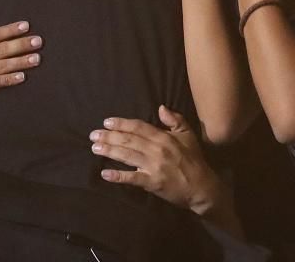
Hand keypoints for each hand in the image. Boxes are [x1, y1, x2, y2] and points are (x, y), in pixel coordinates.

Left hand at [90, 106, 223, 215]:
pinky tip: (105, 174)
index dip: (122, 124)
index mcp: (164, 137)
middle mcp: (157, 149)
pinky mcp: (152, 182)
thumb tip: (161, 108)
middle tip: (93, 135)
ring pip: (127, 156)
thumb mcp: (188, 135)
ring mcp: (153, 166)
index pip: (139, 127)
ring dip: (109, 151)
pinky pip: (132, 178)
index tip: (107, 122)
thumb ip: (176, 120)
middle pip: (129, 140)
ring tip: (95, 148)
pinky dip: (118, 176)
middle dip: (109, 136)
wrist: (201, 186)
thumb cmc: (194, 159)